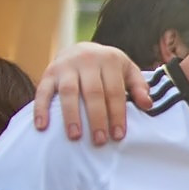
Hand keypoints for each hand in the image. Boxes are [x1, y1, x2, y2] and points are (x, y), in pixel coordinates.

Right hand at [32, 43, 149, 144]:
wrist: (81, 48)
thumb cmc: (109, 67)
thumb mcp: (128, 70)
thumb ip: (139, 86)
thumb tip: (147, 105)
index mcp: (109, 60)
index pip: (114, 91)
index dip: (117, 114)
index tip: (118, 135)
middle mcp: (86, 60)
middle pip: (92, 93)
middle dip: (96, 118)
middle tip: (99, 141)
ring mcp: (65, 66)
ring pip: (68, 92)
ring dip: (71, 116)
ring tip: (75, 137)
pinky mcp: (48, 72)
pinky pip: (42, 91)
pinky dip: (41, 109)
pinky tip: (42, 126)